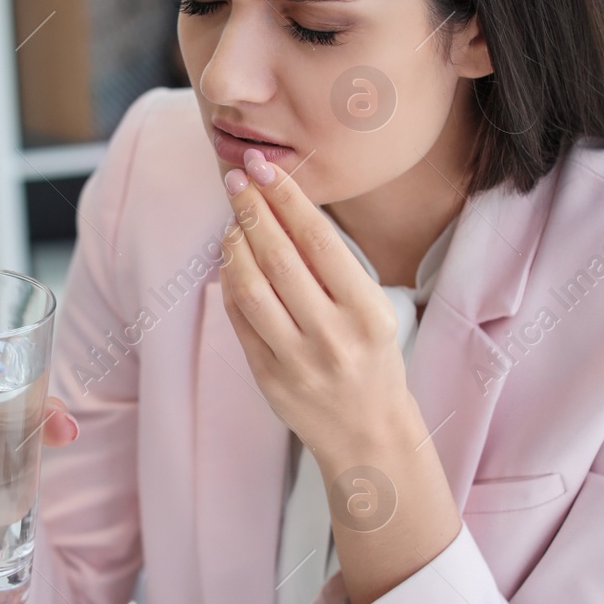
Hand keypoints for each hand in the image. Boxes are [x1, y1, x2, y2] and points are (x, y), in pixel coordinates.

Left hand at [219, 147, 415, 460]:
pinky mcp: (269, 378)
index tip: (265, 168)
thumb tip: (282, 207)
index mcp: (367, 311)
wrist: (369, 435)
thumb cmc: (372, 359)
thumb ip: (332, 269)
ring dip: (235, 245)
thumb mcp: (373, 311)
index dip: (286, 198)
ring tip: (232, 219)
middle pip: (279, 258)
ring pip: (251, 288)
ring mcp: (297, 360)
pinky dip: (230, 282)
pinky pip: (240, 320)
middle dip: (253, 211)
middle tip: (236, 179)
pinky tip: (231, 258)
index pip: (318, 240)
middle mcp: (333, 336)